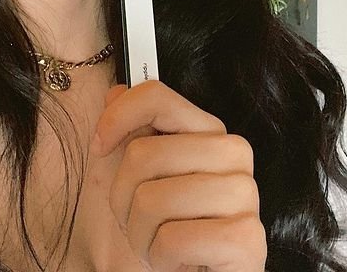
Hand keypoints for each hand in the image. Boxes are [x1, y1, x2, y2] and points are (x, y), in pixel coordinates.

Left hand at [90, 81, 265, 271]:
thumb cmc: (163, 225)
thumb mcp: (135, 174)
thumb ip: (130, 127)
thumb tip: (116, 92)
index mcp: (209, 131)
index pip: (157, 97)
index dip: (118, 118)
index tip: (99, 146)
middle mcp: (234, 154)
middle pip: (144, 153)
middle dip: (123, 195)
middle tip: (137, 218)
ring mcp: (245, 195)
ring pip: (153, 199)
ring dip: (139, 232)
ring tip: (156, 241)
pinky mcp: (247, 241)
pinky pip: (173, 240)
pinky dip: (160, 257)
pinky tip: (175, 261)